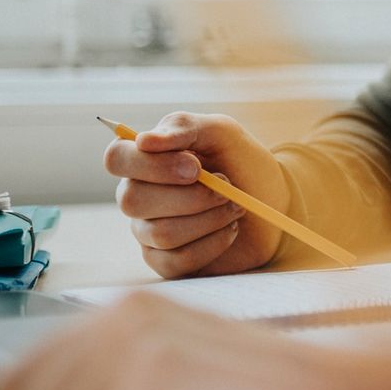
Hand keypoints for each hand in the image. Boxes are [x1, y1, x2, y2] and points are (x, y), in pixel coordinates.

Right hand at [104, 110, 289, 276]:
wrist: (274, 200)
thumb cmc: (241, 162)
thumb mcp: (221, 132)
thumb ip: (184, 127)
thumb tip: (143, 140)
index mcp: (144, 160)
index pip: (116, 159)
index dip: (151, 165)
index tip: (195, 167)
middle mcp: (138, 196)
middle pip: (133, 200)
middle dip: (191, 196)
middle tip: (228, 187)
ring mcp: (148, 231)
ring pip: (160, 233)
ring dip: (209, 219)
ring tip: (235, 207)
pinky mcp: (166, 262)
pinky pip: (176, 261)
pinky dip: (212, 244)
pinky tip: (230, 230)